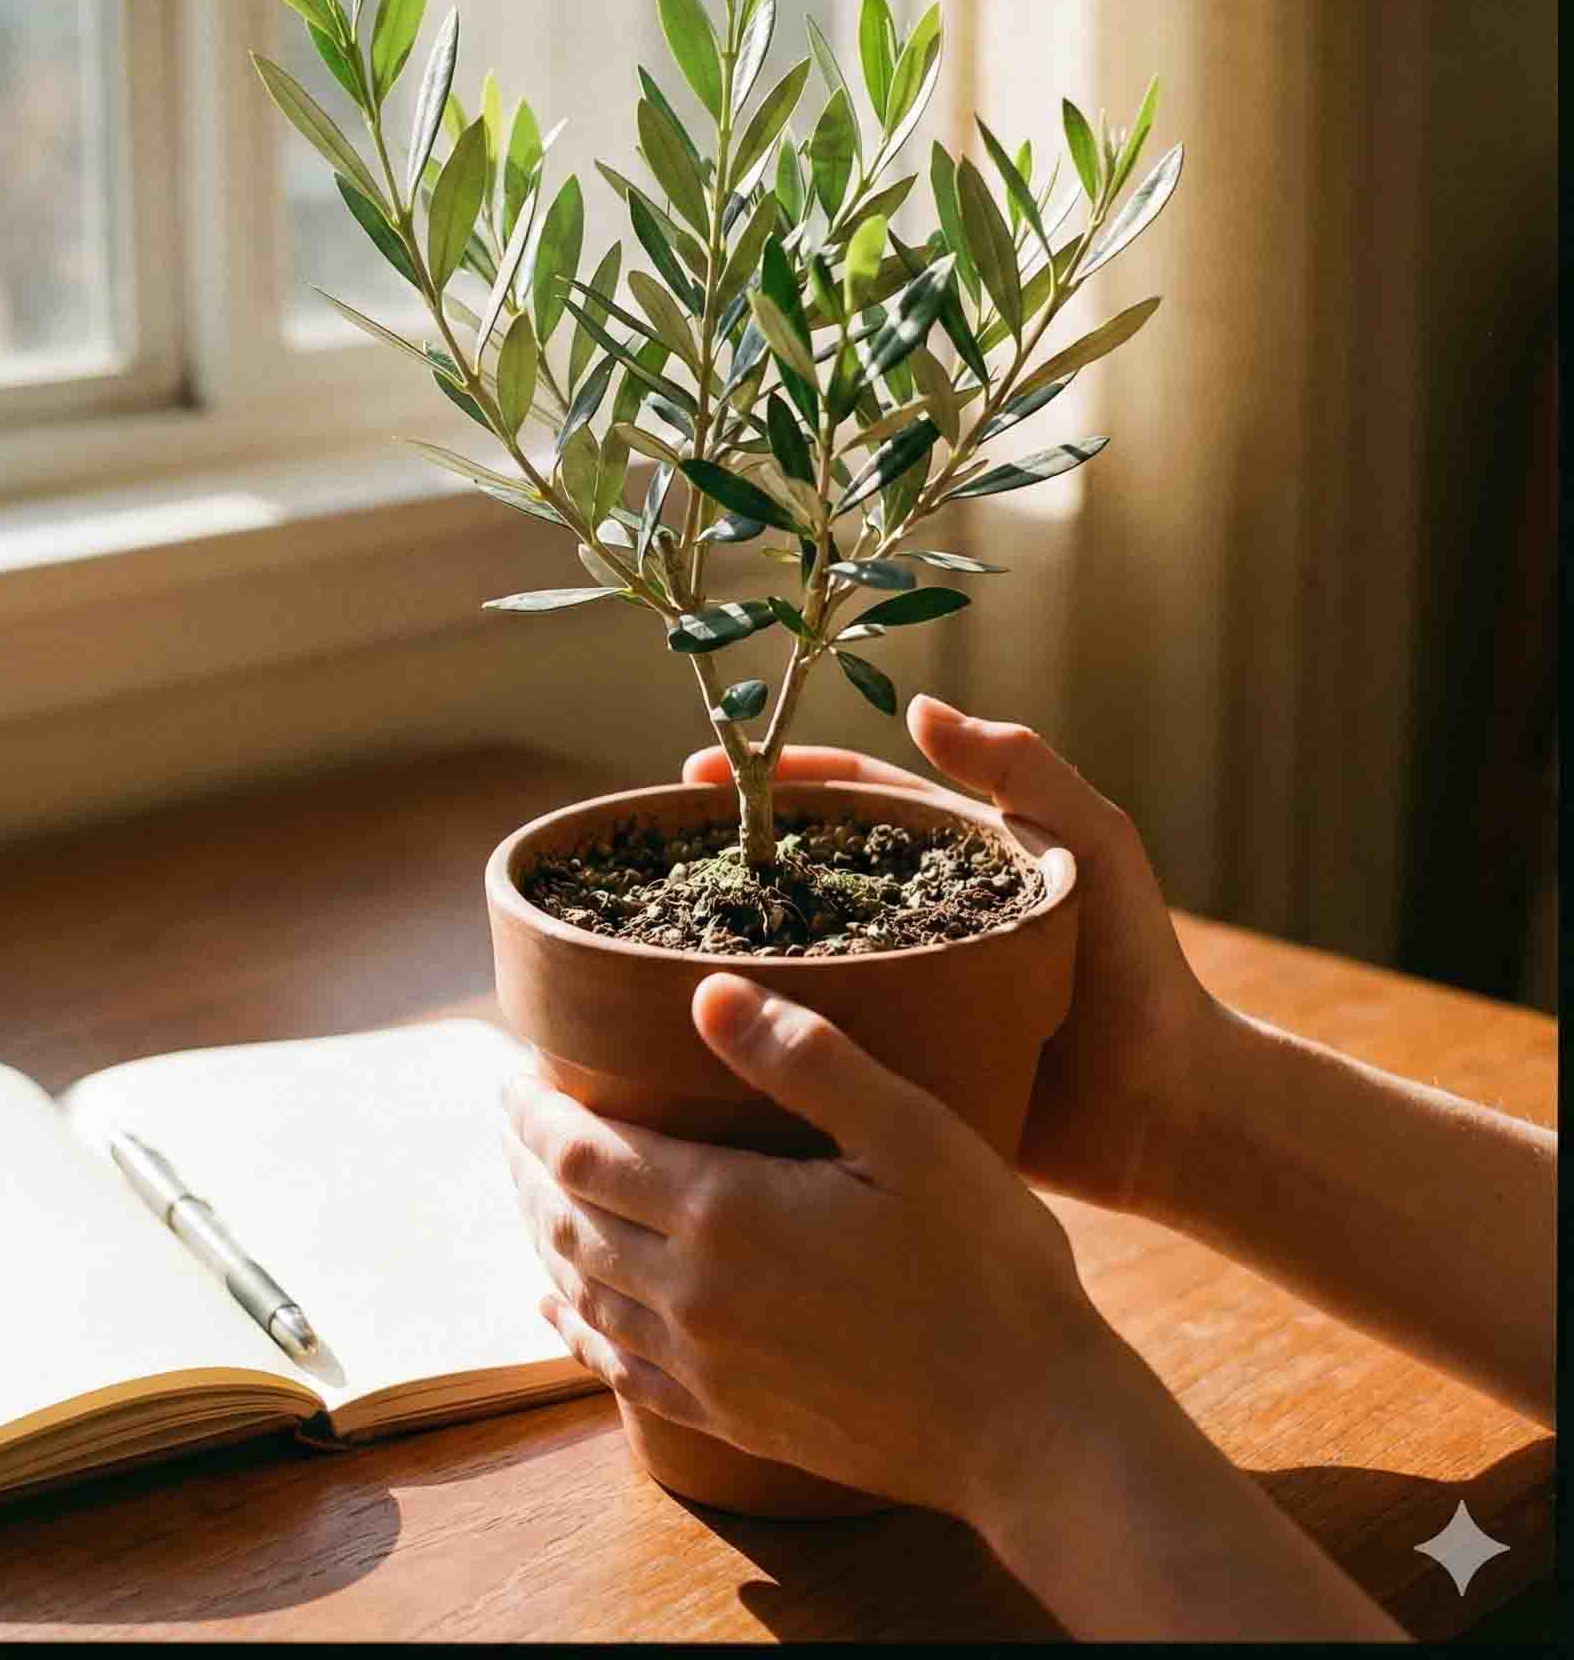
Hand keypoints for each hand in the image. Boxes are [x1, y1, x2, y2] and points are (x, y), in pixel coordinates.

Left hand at [499, 972, 1117, 1524]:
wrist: (1028, 1426)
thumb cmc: (984, 1265)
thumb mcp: (910, 1134)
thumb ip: (804, 1060)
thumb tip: (707, 994)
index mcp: (724, 1213)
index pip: (583, 1153)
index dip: (534, 1112)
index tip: (508, 1073)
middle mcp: (693, 1294)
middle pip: (565, 1220)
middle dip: (524, 1163)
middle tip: (504, 1118)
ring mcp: (708, 1365)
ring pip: (583, 1291)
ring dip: (541, 1234)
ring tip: (523, 1189)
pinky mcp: (733, 1417)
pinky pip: (619, 1368)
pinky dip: (574, 1327)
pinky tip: (559, 1310)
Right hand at [682, 695, 1211, 1212]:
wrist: (1170, 1112)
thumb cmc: (1144, 972)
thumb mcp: (1094, 850)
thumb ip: (1026, 772)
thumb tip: (919, 706)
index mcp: (950, 856)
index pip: (847, 798)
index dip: (775, 778)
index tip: (698, 772)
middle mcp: (912, 919)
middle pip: (802, 869)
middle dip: (726, 851)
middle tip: (649, 850)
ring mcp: (898, 992)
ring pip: (796, 953)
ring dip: (728, 939)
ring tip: (648, 934)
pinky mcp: (892, 1067)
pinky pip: (814, 1041)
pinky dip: (759, 1029)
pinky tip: (701, 1028)